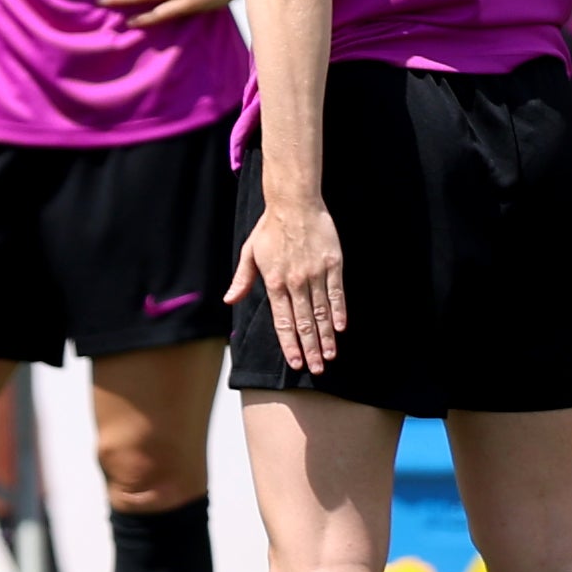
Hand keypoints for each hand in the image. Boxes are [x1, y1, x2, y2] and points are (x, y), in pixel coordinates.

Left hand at [229, 197, 345, 373]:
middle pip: (304, 322)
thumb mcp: (250, 252)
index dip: (289, 343)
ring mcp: (315, 274)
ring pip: (321, 311)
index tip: (294, 362)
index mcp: (273, 281)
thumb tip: (230, 300)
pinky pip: (336, 293)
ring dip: (326, 336)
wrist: (294, 203)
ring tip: (329, 356)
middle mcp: (294, 281)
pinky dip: (339, 311)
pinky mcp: (332, 265)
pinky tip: (340, 328)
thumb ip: (242, 279)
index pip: (282, 321)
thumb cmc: (270, 228)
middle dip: (309, 348)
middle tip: (316, 369)